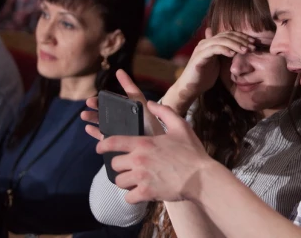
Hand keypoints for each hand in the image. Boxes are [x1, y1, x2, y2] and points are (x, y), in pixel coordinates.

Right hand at [80, 70, 166, 139]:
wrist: (154, 145)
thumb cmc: (150, 122)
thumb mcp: (140, 102)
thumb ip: (130, 89)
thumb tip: (119, 71)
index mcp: (129, 109)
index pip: (115, 101)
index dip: (104, 98)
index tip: (96, 95)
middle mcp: (123, 118)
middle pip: (106, 111)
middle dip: (96, 107)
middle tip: (88, 103)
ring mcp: (119, 130)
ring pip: (102, 122)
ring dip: (92, 118)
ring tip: (84, 115)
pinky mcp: (117, 141)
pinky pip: (103, 136)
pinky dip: (94, 132)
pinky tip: (88, 128)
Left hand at [96, 101, 213, 203]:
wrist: (201, 178)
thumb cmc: (192, 152)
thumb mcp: (181, 126)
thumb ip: (164, 111)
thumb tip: (150, 103)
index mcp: (143, 143)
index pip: (113, 142)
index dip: (102, 145)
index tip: (99, 148)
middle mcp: (138, 160)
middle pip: (114, 164)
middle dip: (120, 165)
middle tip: (129, 167)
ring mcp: (141, 178)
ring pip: (119, 181)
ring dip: (126, 181)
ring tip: (135, 180)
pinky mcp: (146, 193)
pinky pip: (128, 197)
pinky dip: (133, 196)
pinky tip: (141, 192)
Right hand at [171, 29, 254, 101]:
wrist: (191, 88)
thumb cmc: (205, 77)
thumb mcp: (219, 65)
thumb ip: (226, 56)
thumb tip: (237, 50)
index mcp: (211, 42)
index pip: (229, 34)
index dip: (242, 36)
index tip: (254, 42)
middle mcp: (206, 42)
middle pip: (227, 35)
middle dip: (242, 40)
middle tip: (253, 46)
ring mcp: (202, 48)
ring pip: (222, 40)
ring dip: (236, 44)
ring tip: (246, 50)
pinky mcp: (199, 56)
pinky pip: (214, 49)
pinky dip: (225, 50)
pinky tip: (233, 54)